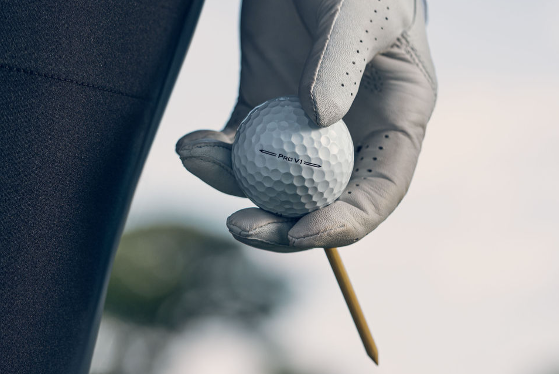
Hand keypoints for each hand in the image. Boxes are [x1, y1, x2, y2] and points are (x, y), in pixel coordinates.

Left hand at [176, 0, 436, 251]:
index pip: (378, 192)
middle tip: (240, 226)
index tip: (302, 232)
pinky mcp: (264, 113)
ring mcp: (303, 130)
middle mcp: (350, 136)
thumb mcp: (359, 13)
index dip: (345, 223)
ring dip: (233, 186)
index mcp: (393, 123)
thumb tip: (318, 121)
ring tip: (197, 154)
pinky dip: (215, 153)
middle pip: (322, 203)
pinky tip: (193, 142)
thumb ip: (341, 64)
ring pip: (273, 183)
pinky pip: (240, 148)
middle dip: (282, 227)